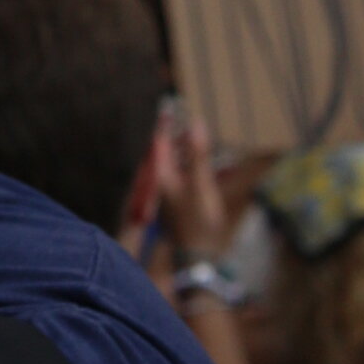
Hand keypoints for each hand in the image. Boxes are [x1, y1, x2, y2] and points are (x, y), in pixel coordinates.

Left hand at [155, 112, 233, 268]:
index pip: (161, 142)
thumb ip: (198, 155)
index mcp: (164, 175)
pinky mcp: (181, 203)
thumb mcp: (201, 185)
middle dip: (176, 135)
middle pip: (167, 152)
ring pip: (175, 164)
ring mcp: (172, 194)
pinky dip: (190, 165)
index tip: (172, 106)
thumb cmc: (198, 221)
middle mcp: (164, 183)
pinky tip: (201, 164)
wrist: (198, 257)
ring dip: (184, 150)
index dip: (167, 124)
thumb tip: (195, 123)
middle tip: (184, 117)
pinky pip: (183, 176)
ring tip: (193, 135)